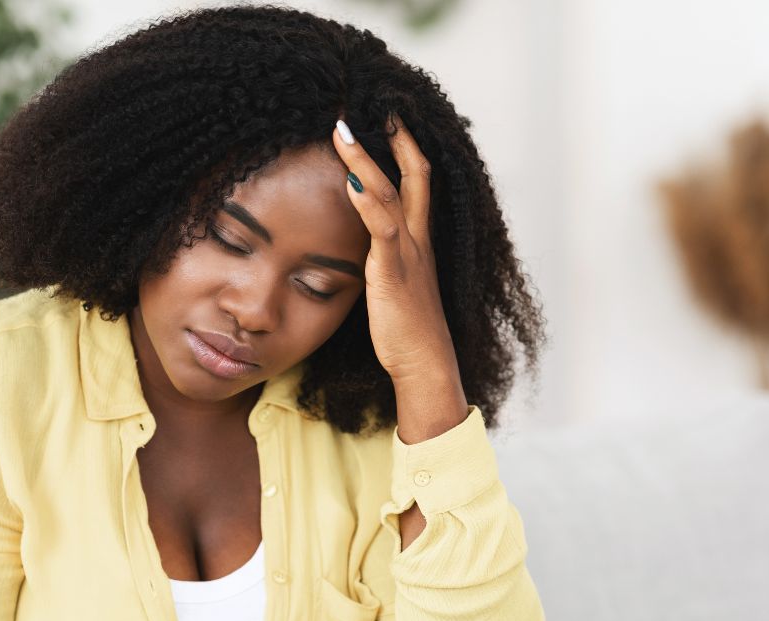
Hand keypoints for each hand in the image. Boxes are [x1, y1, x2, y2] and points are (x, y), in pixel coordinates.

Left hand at [331, 113, 457, 381]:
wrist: (427, 364)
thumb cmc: (409, 333)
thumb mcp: (397, 287)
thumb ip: (386, 261)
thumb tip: (369, 249)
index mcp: (420, 242)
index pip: (417, 184)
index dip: (406, 151)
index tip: (391, 123)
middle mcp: (419, 240)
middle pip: (414, 176)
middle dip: (397, 140)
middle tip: (379, 108)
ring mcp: (409, 254)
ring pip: (391, 195)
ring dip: (365, 159)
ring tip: (342, 131)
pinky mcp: (394, 273)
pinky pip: (383, 230)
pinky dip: (366, 202)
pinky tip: (349, 180)